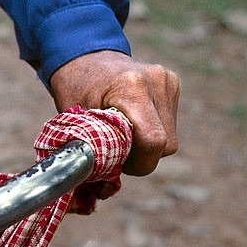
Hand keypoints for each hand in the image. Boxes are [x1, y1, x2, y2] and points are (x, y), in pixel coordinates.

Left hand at [50, 50, 178, 175]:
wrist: (84, 54)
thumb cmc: (74, 88)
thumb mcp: (73, 119)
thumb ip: (91, 152)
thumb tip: (102, 192)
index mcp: (131, 88)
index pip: (153, 141)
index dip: (137, 164)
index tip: (116, 163)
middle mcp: (157, 81)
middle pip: (166, 145)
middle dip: (140, 158)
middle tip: (114, 151)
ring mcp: (168, 81)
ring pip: (170, 139)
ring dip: (146, 147)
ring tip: (121, 134)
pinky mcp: (173, 84)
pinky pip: (169, 126)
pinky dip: (150, 133)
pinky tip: (131, 123)